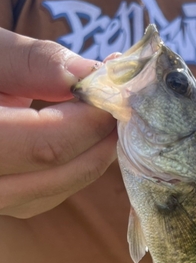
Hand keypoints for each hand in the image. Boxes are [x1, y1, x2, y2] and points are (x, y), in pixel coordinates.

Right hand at [0, 28, 116, 217]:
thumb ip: (32, 62)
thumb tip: (89, 75)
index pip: (44, 145)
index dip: (89, 123)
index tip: (113, 95)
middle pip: (56, 174)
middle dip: (99, 139)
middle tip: (117, 107)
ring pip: (56, 189)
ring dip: (91, 155)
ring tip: (103, 119)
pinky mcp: (1, 200)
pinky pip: (46, 194)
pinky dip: (73, 167)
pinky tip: (82, 139)